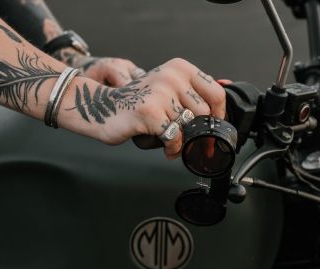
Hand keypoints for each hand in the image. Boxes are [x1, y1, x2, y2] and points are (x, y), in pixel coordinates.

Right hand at [61, 58, 225, 159]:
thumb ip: (190, 96)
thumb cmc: (136, 102)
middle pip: (203, 114)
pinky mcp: (150, 111)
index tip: (212, 128)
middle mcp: (172, 76)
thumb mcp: (167, 89)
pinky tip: (166, 149)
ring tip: (172, 144)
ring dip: (182, 142)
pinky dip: (172, 148)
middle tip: (189, 142)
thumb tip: (219, 113)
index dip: (218, 116)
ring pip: (188, 127)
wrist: (101, 107)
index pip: (216, 94)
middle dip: (198, 133)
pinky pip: (174, 137)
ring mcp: (161, 92)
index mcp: (180, 68)